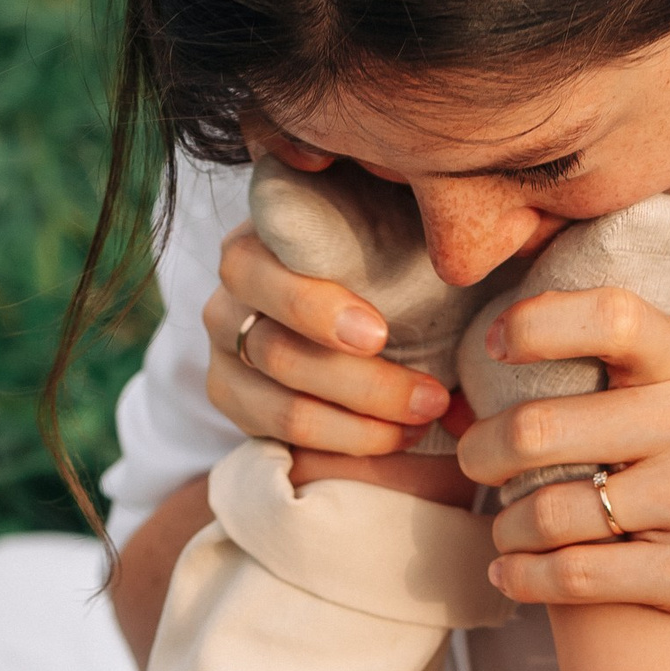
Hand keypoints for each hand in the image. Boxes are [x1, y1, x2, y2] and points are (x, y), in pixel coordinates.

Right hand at [205, 211, 458, 461]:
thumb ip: (393, 223)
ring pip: (287, 410)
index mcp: (253, 244)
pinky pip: (285, 442)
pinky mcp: (235, 403)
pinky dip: (347, 447)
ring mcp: (225, 358)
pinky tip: (397, 437)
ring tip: (425, 421)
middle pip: (280, 355)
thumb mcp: (381, 227)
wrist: (351, 301)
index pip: (259, 276)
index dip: (315, 310)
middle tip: (431, 398)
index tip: (379, 334)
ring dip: (364, 427)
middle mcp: (226, 301)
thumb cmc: (376, 254)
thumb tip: (444, 241)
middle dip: (364, 385)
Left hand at [456, 286, 669, 670]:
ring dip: (506, 528)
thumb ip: (639, 378)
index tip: (494, 347)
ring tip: (505, 531)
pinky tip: (514, 574)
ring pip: (549, 512)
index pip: (609, 316)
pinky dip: (525, 578)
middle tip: (475, 464)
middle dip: (485, 453)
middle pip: (543, 429)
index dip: (537, 323)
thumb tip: (518, 351)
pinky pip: (575, 574)